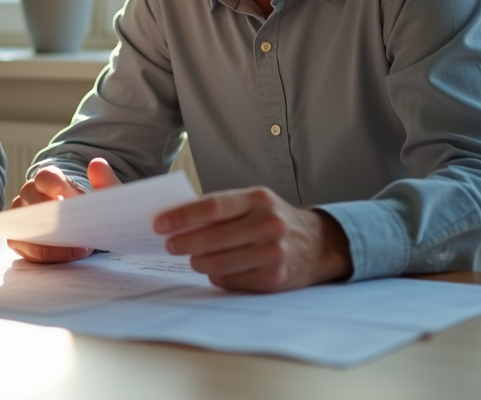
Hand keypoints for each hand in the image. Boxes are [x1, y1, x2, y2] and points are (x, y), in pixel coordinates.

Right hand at [8, 158, 121, 262]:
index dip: (54, 186)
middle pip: (30, 198)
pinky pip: (23, 245)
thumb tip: (97, 165)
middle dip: (50, 214)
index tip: (66, 197)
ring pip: (23, 223)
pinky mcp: (20, 239)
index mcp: (50, 180)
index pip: (45, 177)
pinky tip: (63, 257)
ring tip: (75, 249)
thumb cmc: (90, 211)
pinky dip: (42, 253)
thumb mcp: (104, 198)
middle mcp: (31, 195)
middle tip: (73, 228)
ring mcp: (22, 217)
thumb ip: (106, 183)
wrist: (85, 229)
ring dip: (48, 238)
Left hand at [154, 187, 351, 291]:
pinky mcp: (274, 278)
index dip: (182, 216)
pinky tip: (215, 269)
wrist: (320, 243)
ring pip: (218, 263)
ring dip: (197, 262)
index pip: (212, 206)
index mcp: (258, 199)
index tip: (160, 224)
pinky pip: (231, 280)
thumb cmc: (275, 219)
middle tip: (169, 245)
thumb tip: (177, 218)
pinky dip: (217, 276)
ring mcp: (273, 253)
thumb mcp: (254, 202)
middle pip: (212, 237)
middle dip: (183, 243)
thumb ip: (221, 207)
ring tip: (192, 259)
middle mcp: (268, 224)